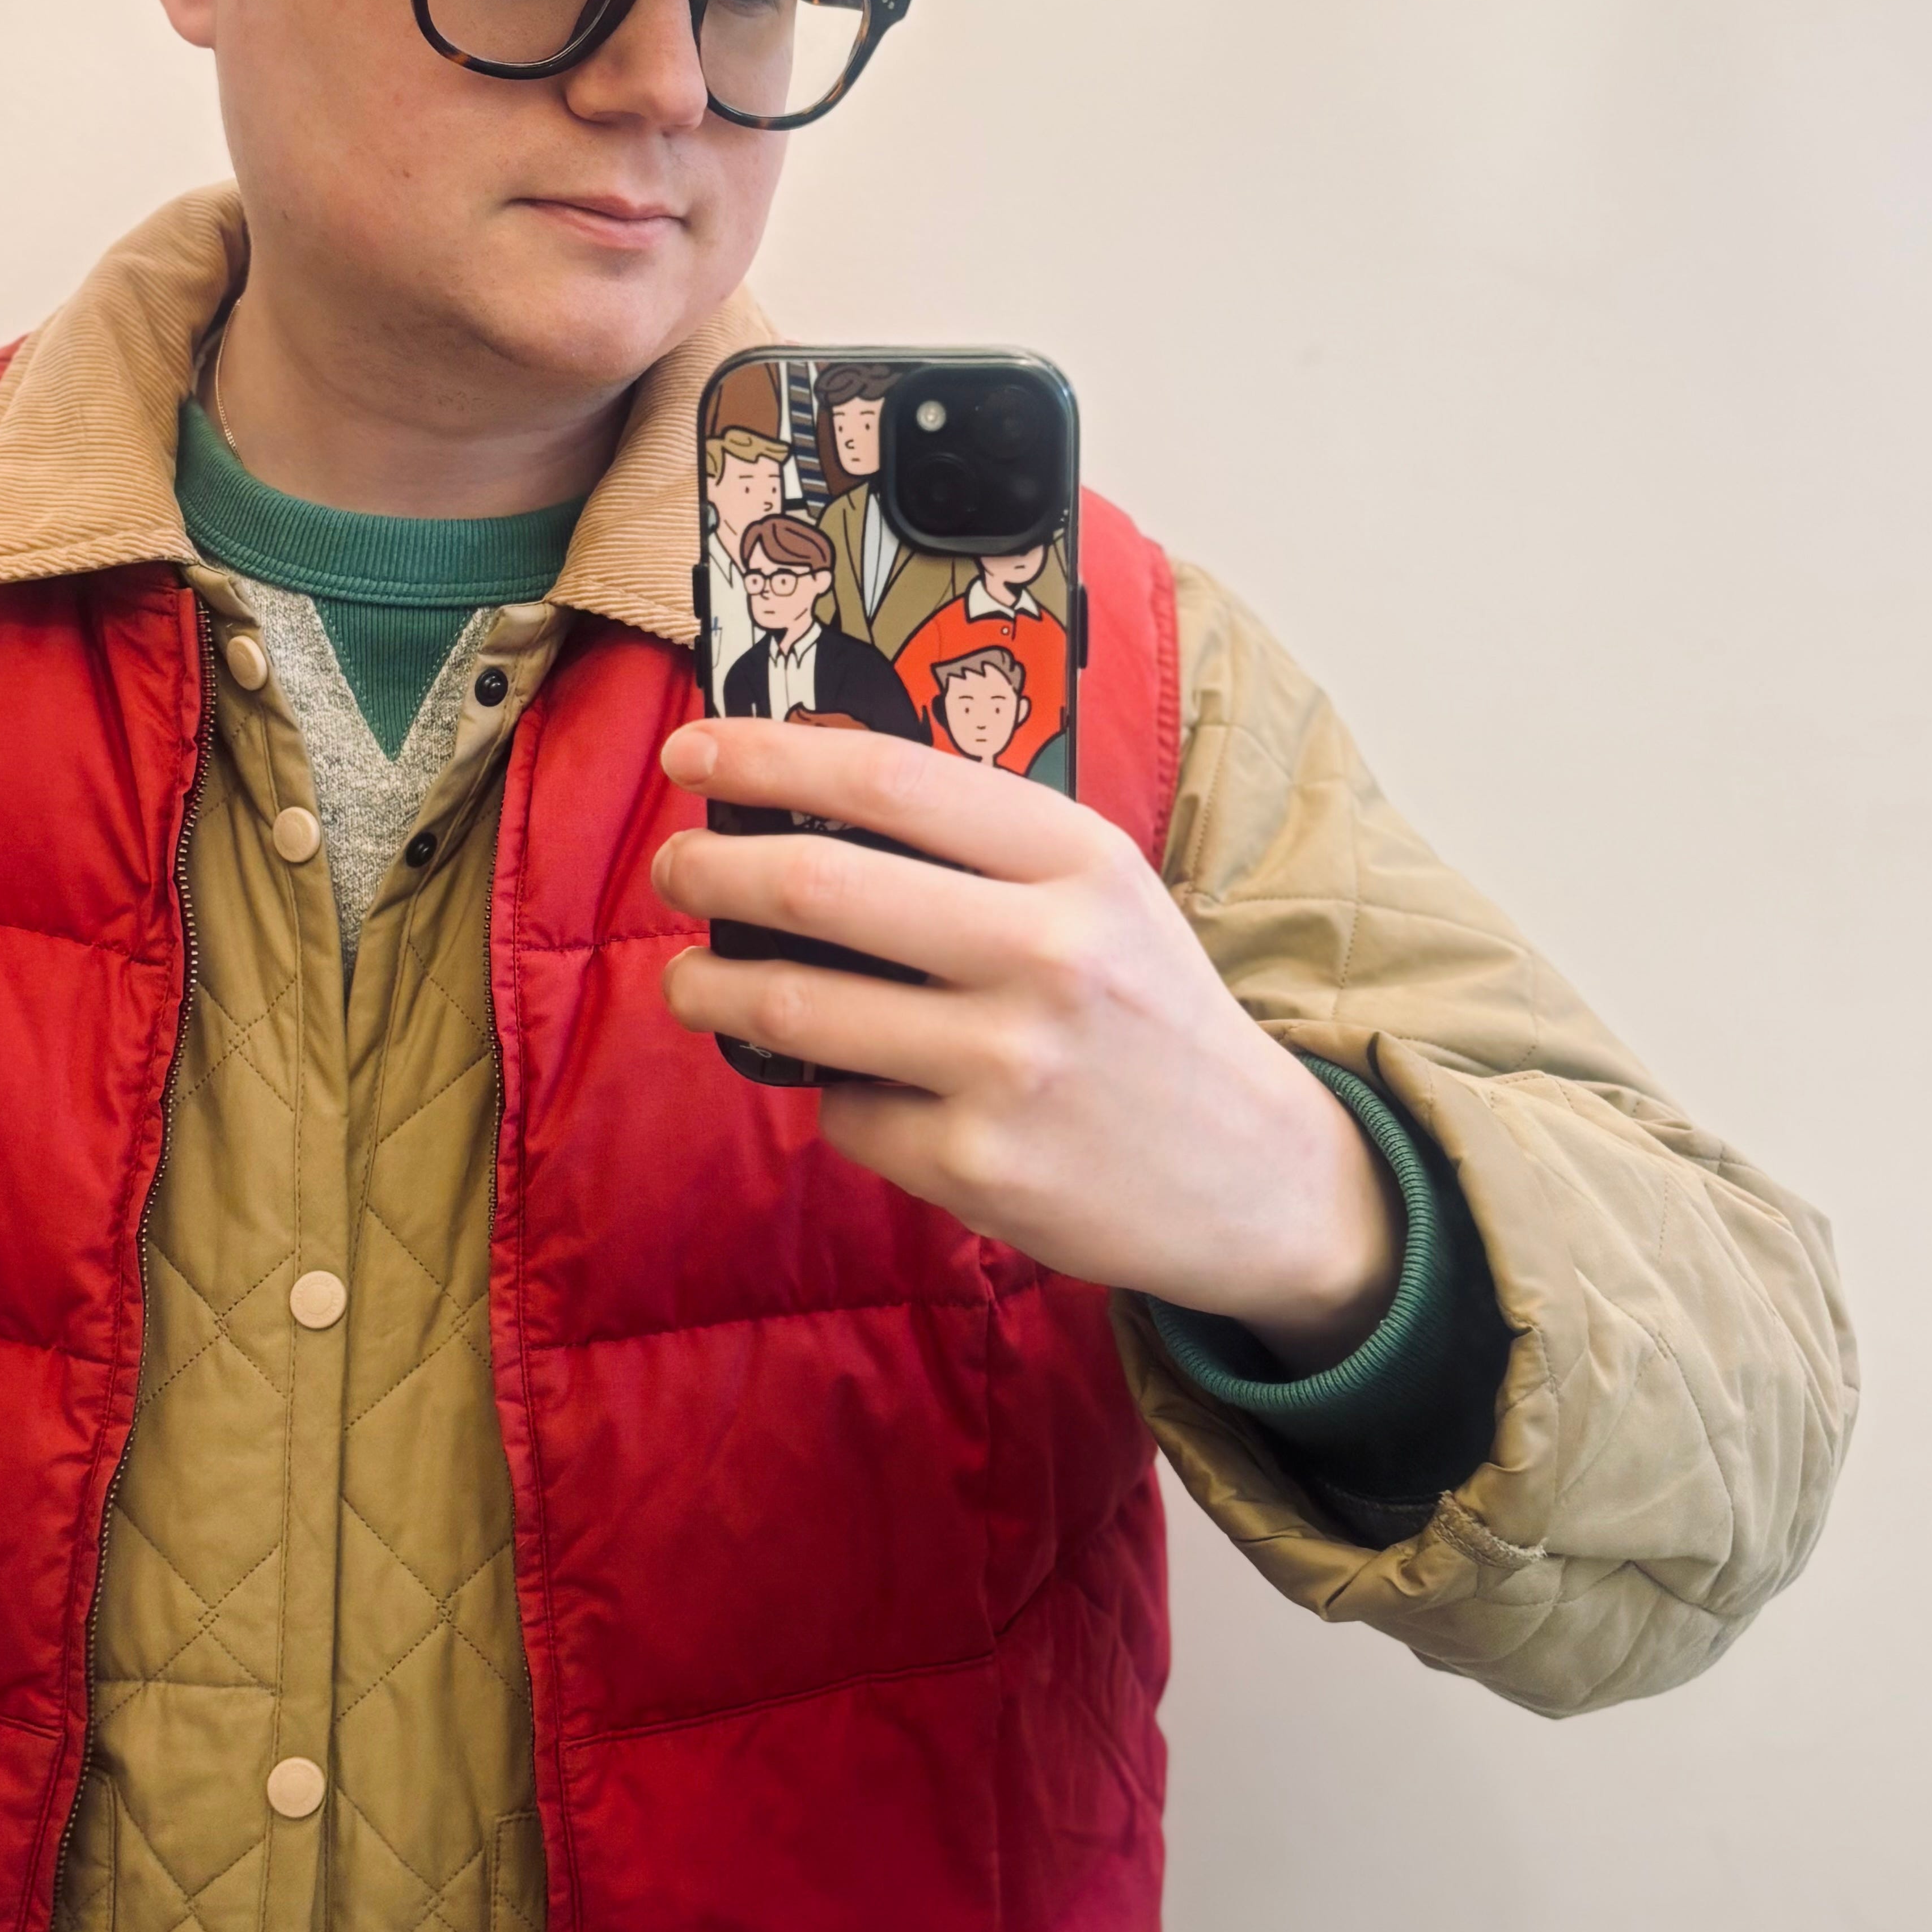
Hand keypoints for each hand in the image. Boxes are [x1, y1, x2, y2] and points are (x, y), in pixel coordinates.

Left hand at [652, 720, 1402, 1368]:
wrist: (1258, 1177)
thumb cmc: (1148, 1014)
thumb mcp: (1098, 895)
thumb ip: (977, 846)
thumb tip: (805, 787)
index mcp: (1077, 861)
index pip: (886, 780)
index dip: (766, 758)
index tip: (692, 754)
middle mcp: (1047, 951)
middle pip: (816, 882)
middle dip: (710, 869)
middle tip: (673, 869)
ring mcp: (1009, 1064)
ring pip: (796, 1005)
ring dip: (711, 987)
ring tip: (693, 981)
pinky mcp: (978, 1165)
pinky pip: (846, 1114)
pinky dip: (834, 1098)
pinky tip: (865, 1093)